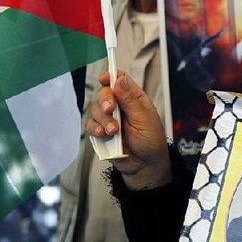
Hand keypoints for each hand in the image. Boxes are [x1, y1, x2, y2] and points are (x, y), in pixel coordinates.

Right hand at [87, 71, 170, 189]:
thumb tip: (120, 79)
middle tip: (110, 109)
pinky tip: (104, 135)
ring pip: (95, 109)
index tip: (105, 78)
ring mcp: (109, 119)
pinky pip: (90, 126)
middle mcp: (120, 106)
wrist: (145, 166)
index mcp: (134, 99)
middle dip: (105, 100)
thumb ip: (130, 100)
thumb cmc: (150, 141)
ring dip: (102, 119)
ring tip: (113, 131)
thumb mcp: (144, 118)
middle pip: (104, 93)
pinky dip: (95, 129)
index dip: (111, 76)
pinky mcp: (101, 132)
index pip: (119, 80)